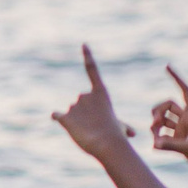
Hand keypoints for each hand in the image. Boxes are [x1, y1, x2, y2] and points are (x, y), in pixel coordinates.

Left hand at [52, 45, 137, 161]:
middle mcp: (85, 95)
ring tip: (87, 131)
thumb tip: (131, 134)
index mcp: (100, 93)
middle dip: (86, 115)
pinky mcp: (64, 117)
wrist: (107, 143)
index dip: (88, 56)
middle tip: (95, 126)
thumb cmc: (116, 136)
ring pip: (72, 113)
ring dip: (77, 121)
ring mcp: (74, 106)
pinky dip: (57, 117)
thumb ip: (122, 127)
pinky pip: (57, 115)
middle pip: (81, 104)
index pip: (92, 70)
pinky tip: (58, 119)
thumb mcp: (121, 128)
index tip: (83, 44)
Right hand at [149, 67, 187, 180]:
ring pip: (163, 121)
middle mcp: (187, 122)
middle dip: (157, 111)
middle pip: (168, 105)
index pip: (185, 91)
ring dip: (155, 125)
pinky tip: (157, 148)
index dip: (176, 78)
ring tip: (155, 137)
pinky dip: (158, 139)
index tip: (166, 67)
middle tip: (154, 124)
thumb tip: (154, 143)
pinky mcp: (179, 143)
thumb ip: (171, 146)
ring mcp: (182, 132)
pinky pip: (163, 136)